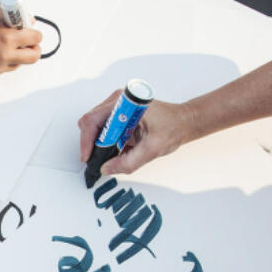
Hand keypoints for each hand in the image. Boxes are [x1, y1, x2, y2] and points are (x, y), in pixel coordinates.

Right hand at [0, 12, 41, 74]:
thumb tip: (31, 22)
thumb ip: (14, 19)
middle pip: (34, 57)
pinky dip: (9, 60)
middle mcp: (5, 55)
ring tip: (13, 46)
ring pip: (21, 64)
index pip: (35, 38)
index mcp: (7, 38)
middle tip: (31, 43)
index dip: (36, 34)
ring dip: (22, 55)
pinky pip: (8, 68)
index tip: (33, 32)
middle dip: (35, 49)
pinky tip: (1, 51)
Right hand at [78, 96, 197, 174]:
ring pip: (95, 127)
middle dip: (92, 143)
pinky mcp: (119, 115)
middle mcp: (118, 102)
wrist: (184, 122)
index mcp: (125, 104)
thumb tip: (107, 169)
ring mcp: (117, 108)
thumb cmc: (173, 127)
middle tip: (100, 159)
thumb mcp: (152, 149)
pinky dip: (107, 142)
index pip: (93, 120)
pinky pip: (104, 129)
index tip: (88, 157)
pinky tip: (119, 149)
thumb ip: (128, 162)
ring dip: (99, 143)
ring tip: (113, 154)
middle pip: (90, 123)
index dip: (87, 141)